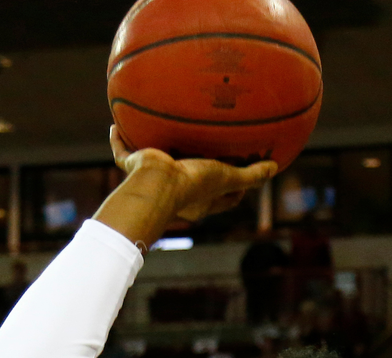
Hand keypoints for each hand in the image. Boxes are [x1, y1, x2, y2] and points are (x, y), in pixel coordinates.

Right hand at [100, 126, 276, 245]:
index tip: (244, 174)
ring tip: (160, 132)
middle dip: (195, 169)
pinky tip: (116, 124)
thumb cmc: (194, 184)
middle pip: (189, 183)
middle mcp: (178, 194)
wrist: (158, 185)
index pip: (223, 198)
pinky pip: (123, 154)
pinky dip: (119, 141)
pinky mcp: (135, 168)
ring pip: (154, 166)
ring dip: (154, 153)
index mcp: (201, 200)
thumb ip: (251, 176)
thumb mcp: (227, 177)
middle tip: (205, 150)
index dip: (235, 190)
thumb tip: (275, 168)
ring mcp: (154, 181)